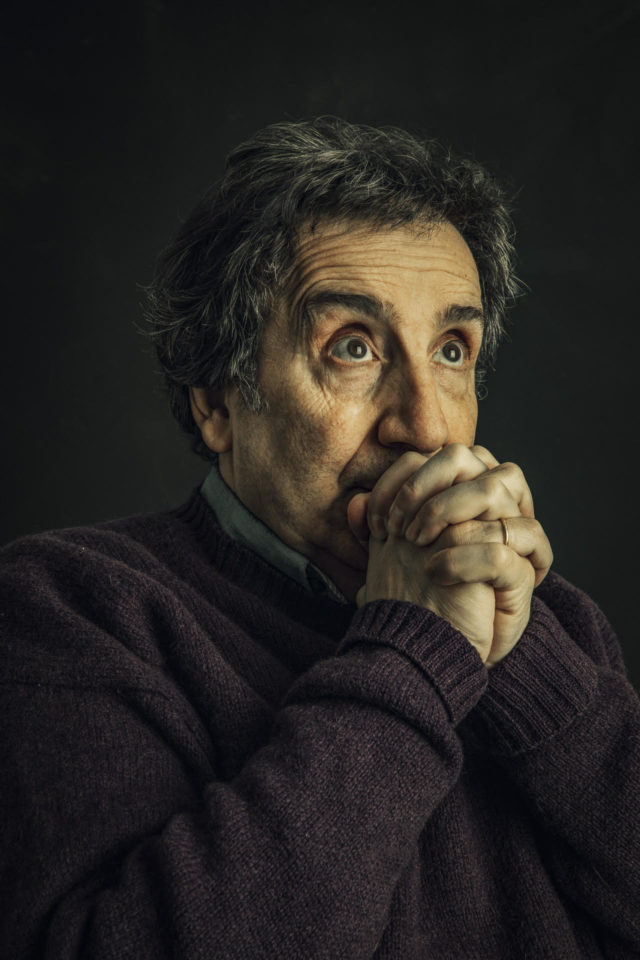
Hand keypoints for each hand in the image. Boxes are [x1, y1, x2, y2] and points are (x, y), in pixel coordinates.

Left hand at [347, 444, 552, 665]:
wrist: (437, 651)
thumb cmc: (417, 598)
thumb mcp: (390, 559)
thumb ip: (376, 528)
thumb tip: (353, 504)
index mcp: (460, 497)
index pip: (436, 456)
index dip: (401, 479)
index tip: (375, 521)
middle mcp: (488, 509)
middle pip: (468, 456)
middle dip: (424, 485)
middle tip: (398, 528)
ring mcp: (511, 537)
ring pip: (496, 487)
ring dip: (446, 507)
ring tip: (416, 542)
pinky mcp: (522, 574)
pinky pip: (502, 548)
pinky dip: (464, 556)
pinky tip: (435, 572)